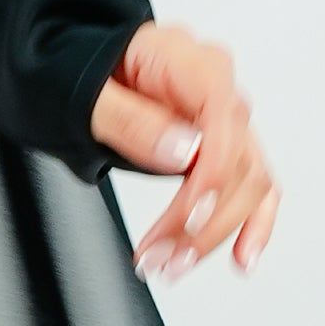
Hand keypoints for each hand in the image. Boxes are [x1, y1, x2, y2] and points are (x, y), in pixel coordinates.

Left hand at [87, 18, 279, 279]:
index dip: (211, 178)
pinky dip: (250, 221)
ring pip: (248, 181)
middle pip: (238, 162)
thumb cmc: (78, 66)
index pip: (223, 123)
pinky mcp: (220, 146)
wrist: (73, 59)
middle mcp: (218, 89)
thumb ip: (131, 119)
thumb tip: (184, 151)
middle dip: (202, 221)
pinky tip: (241, 256)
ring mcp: (222, 119)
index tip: (189, 220)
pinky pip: (250, 184)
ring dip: (217, 232)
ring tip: (173, 266)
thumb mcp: (84, 89)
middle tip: (161, 259)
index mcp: (191, 63)